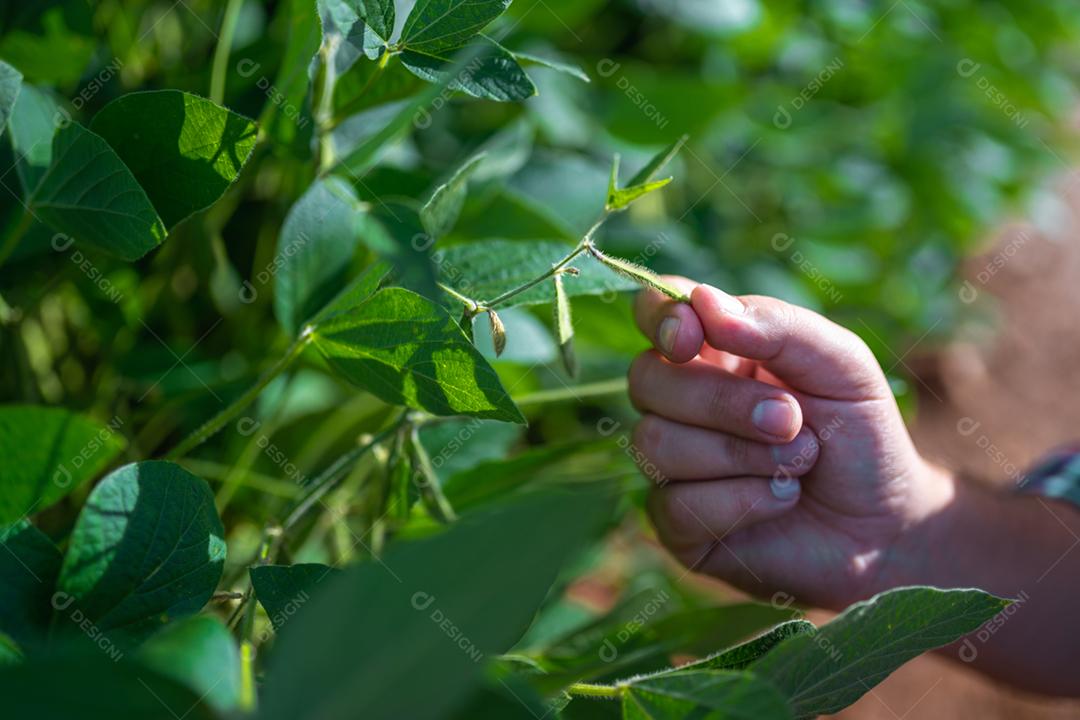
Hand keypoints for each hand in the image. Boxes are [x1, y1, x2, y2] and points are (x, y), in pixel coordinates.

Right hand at [629, 278, 954, 609]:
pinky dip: (742, 502)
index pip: (653, 311)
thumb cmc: (859, 433)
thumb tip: (702, 303)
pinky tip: (781, 499)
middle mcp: (678, 404)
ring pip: (656, 444)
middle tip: (791, 419)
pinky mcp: (676, 526)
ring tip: (801, 462)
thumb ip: (777, 325)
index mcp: (712, 351)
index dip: (658, 317)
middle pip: (646, 380)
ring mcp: (671, 466)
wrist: (886, 523)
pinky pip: (676, 506)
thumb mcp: (841, 364)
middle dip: (723, 402)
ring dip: (742, 454)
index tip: (690, 338)